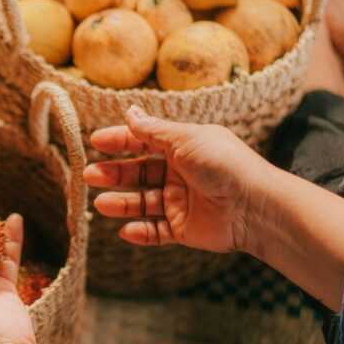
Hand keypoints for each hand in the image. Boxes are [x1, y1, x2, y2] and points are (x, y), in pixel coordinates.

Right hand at [83, 107, 273, 252]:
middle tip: (89, 175)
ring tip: (101, 204)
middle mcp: (180, 173)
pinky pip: (155, 231)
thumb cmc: (224, 165)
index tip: (95, 141)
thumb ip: (153, 130)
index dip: (120, 141)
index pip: (144, 142)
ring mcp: (181, 202)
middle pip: (139, 173)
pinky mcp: (184, 228)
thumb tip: (129, 111)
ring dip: (121, 203)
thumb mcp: (186, 139)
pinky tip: (124, 230)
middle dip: (114, 174)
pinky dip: (139, 232)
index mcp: (183, 147)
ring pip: (142, 203)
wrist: (254, 206)